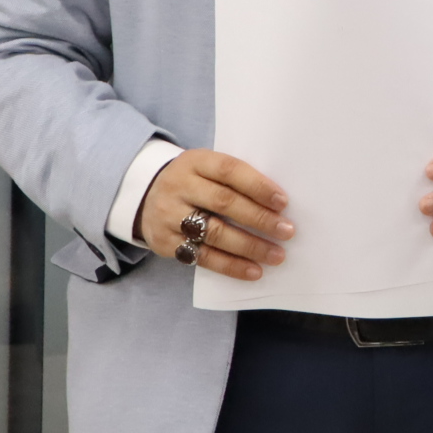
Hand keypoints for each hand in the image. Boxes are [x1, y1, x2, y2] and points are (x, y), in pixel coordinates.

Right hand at [136, 150, 292, 280]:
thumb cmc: (193, 182)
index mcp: (195, 162)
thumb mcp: (206, 168)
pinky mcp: (165, 243)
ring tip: (276, 255)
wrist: (146, 197)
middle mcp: (179, 187)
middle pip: (224, 203)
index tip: (283, 202)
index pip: (230, 170)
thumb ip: (234, 179)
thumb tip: (277, 203)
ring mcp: (169, 216)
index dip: (258, 186)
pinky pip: (202, 257)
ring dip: (250, 246)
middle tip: (287, 231)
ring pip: (214, 233)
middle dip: (260, 218)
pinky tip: (253, 270)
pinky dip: (231, 266)